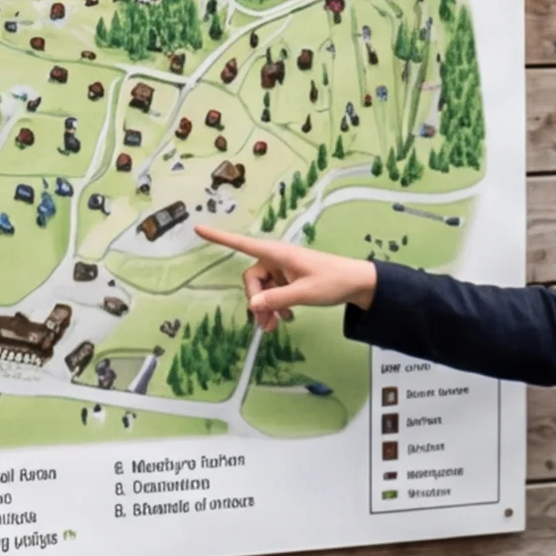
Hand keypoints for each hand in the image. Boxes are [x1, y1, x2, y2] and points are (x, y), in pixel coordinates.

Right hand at [195, 222, 374, 323]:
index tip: (198, 228)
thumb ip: (277, 300)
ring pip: (261, 289)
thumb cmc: (332, 281)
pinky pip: (272, 292)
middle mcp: (276, 259)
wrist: (357, 283)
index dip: (219, 237)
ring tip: (275, 327)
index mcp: (277, 254)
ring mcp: (282, 269)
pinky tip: (286, 318)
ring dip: (265, 308)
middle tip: (266, 324)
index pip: (242, 243)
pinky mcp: (288, 279)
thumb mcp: (304, 294)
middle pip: (251, 278)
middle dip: (256, 301)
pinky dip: (275, 306)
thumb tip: (252, 305)